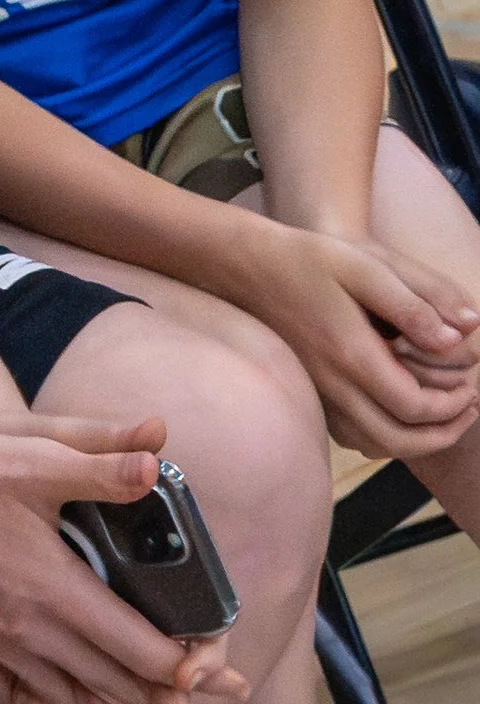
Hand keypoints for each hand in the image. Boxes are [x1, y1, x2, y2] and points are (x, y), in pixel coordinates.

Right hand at [246, 219, 479, 462]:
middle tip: (467, 409)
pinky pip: (352, 435)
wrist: (246, 267)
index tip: (471, 387)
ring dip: (415, 441)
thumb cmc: (308, 260)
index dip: (452, 407)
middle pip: (396, 440)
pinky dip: (384, 437)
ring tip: (443, 417)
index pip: (413, 407)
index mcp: (352, 355)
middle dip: (442, 434)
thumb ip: (414, 305)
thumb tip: (458, 338)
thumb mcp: (366, 268)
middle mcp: (333, 384)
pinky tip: (399, 414)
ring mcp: (319, 392)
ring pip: (373, 444)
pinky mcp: (312, 391)